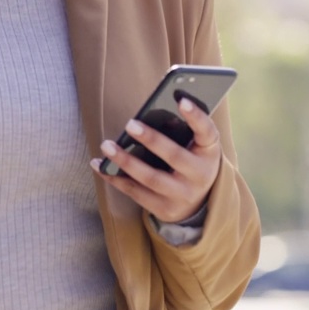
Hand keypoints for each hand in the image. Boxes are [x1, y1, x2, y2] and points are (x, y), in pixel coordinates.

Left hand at [90, 98, 221, 223]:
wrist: (199, 203)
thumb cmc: (192, 161)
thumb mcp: (197, 145)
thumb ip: (184, 128)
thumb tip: (157, 106)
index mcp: (209, 153)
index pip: (207, 132)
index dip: (196, 116)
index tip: (182, 100)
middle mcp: (199, 176)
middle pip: (174, 157)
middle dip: (151, 139)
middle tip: (130, 124)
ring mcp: (182, 195)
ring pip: (151, 178)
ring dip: (126, 161)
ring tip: (107, 145)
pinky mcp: (164, 209)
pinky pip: (135, 193)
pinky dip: (115, 178)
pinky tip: (99, 165)